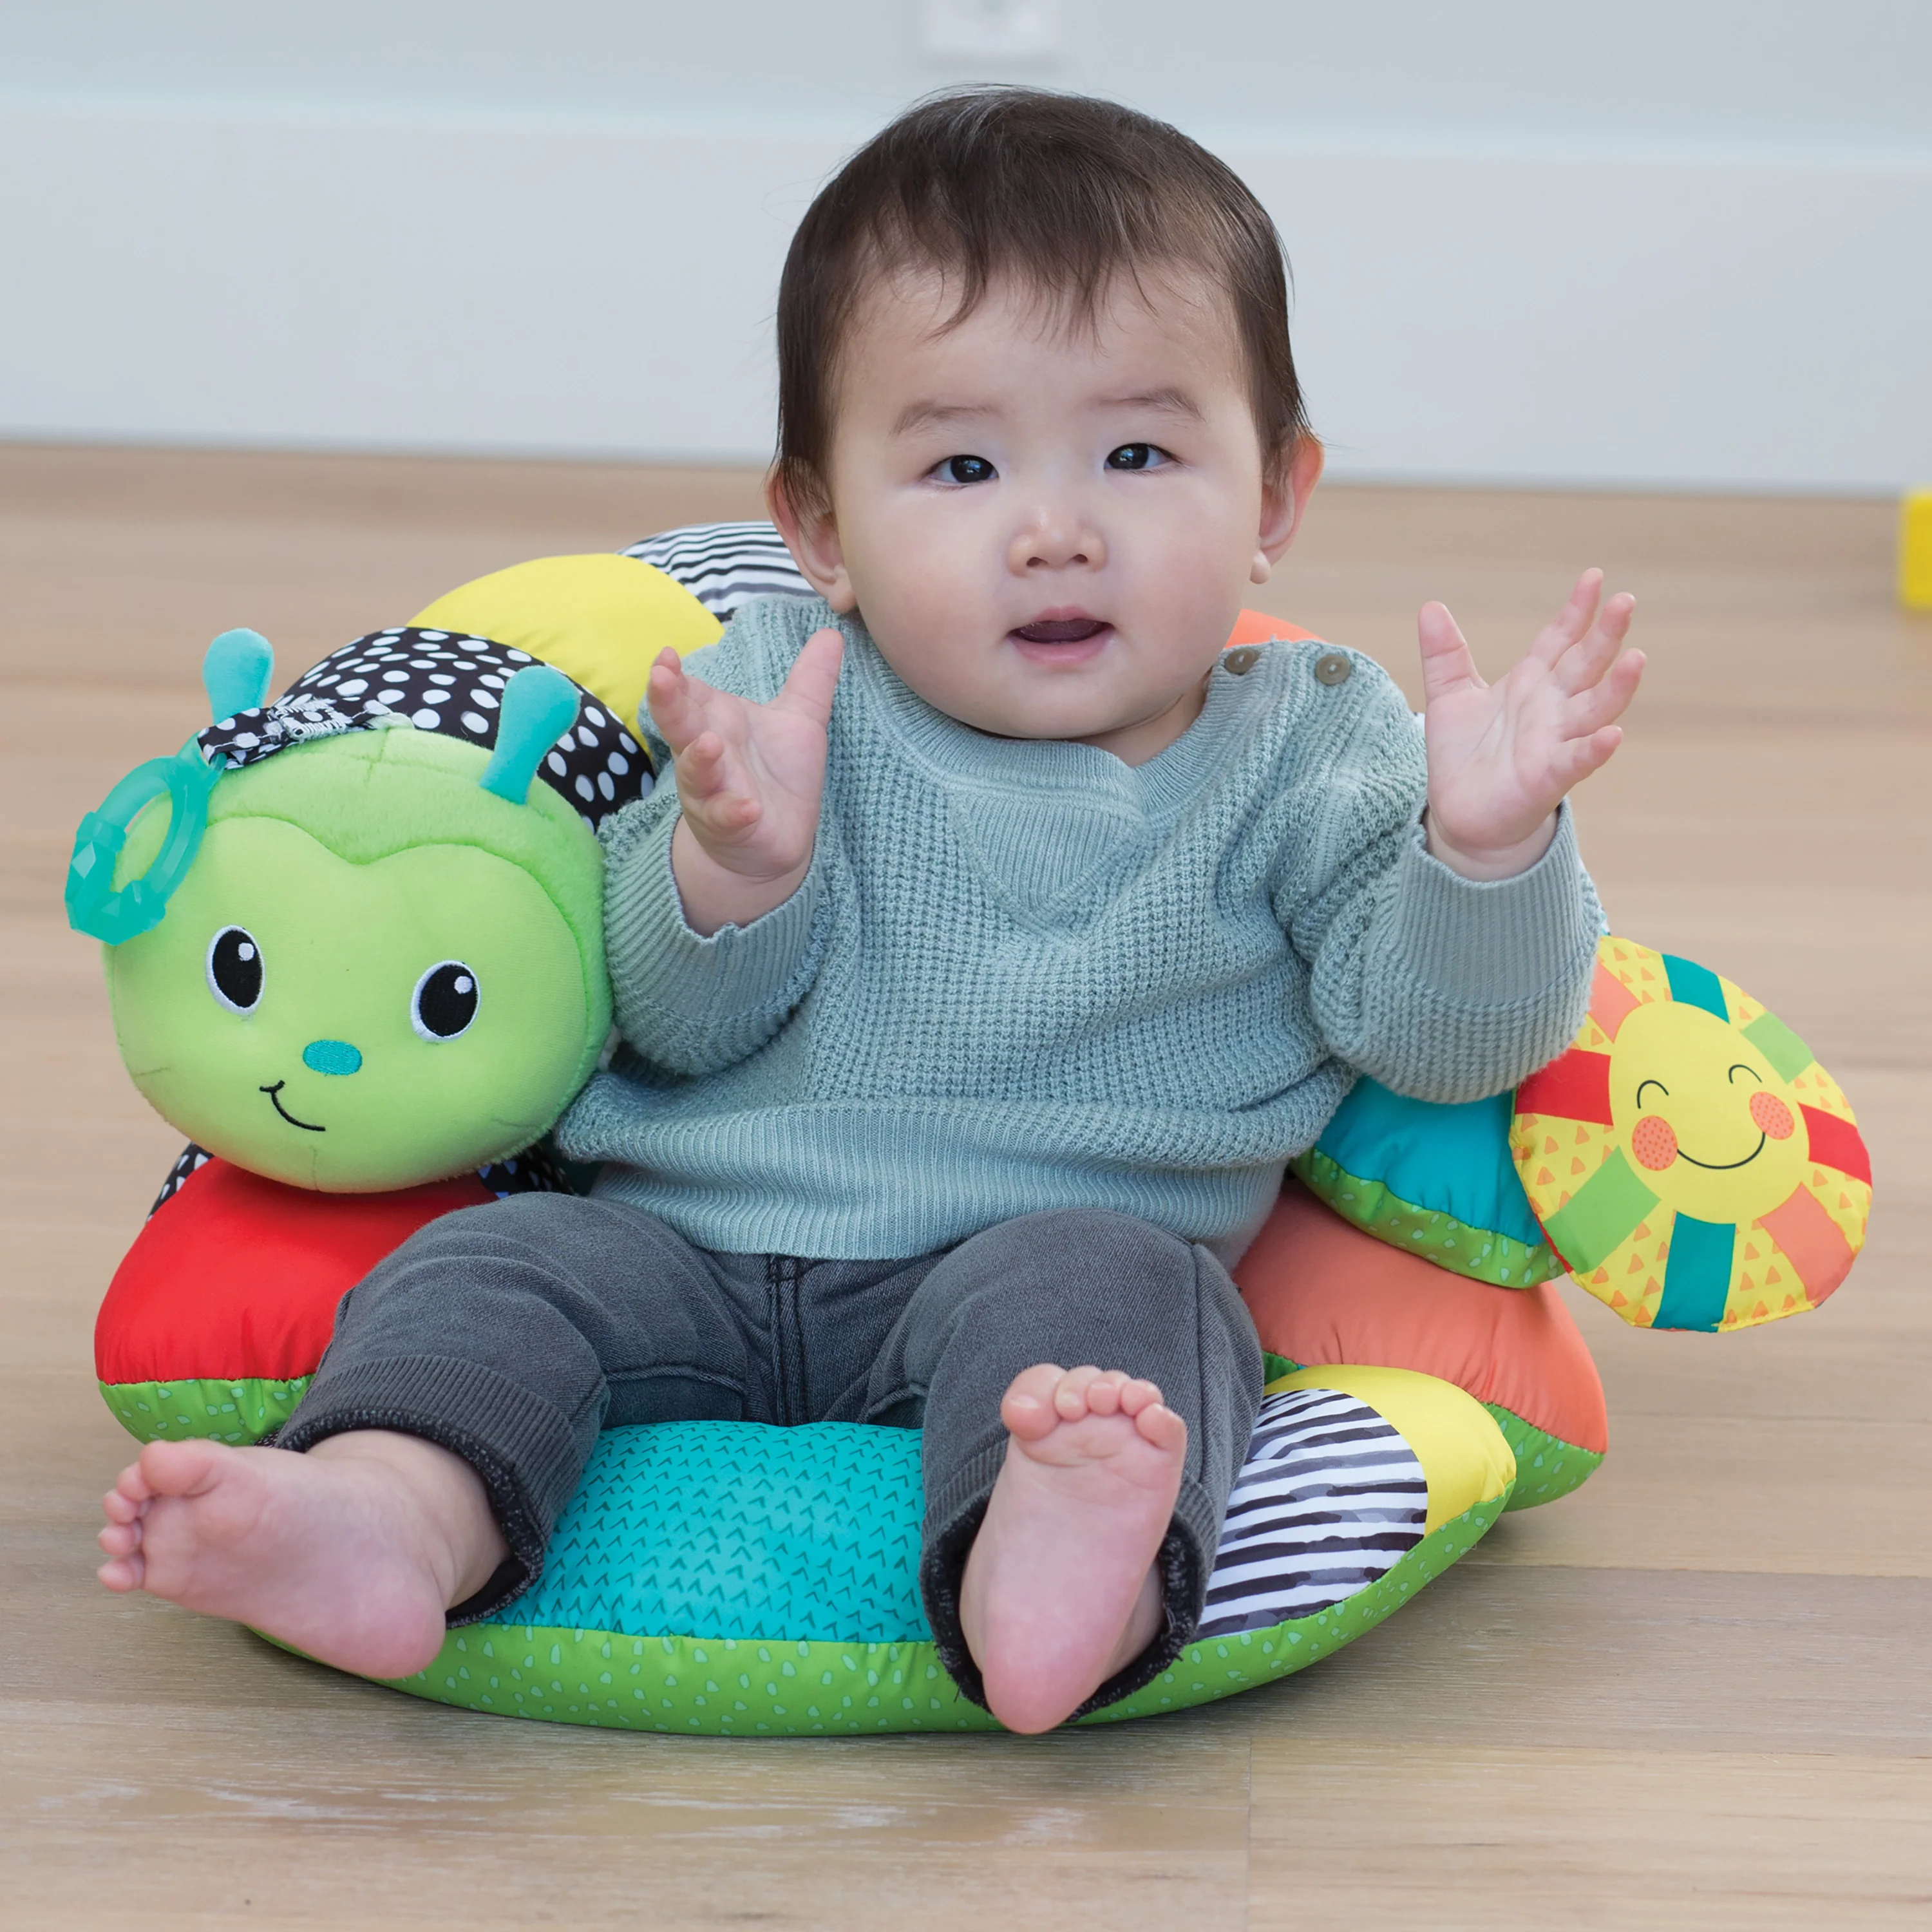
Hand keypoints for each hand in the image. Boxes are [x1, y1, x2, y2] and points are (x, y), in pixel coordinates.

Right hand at [648, 626, 843, 933]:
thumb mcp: (798, 721)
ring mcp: (713, 792)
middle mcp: (705, 754)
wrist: (772, 840)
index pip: (687, 692)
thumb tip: (830, 632)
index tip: (667, 654)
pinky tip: (748, 807)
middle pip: (679, 724)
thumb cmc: (776, 774)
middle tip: (660, 676)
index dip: (674, 675)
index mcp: (715, 721)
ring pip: (697, 773)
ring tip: (709, 743)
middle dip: (668, 702)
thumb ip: (811, 679)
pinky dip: (735, 812)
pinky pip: (727, 818)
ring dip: (700, 759)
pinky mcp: (731, 826)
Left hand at [1419, 569, 1642, 879]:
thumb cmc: (1464, 753)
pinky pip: (1577, 761)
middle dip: (1605, 635)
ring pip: (1594, 709)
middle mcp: (1551, 707)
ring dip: (1616, 687)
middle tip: (1624, 601)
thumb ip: (1444, 654)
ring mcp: (1555, 741)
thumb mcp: (1449, 696)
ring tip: (1636, 657)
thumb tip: (1430, 607)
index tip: (1593, 577)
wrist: (1461, 812)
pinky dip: (1595, 749)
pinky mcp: (1548, 777)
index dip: (1576, 611)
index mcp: (1531, 682)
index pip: (1559, 639)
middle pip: (1585, 665)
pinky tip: (1613, 735)